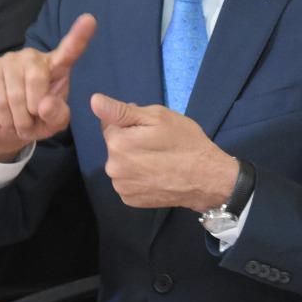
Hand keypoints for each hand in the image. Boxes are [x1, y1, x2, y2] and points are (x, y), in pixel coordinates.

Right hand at [0, 14, 96, 160]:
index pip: (70, 50)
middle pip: (37, 80)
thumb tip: (44, 105)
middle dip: (34, 110)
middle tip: (32, 121)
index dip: (79, 35)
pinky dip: (5, 119)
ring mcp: (11, 60)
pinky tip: (6, 118)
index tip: (89, 19)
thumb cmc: (38, 118)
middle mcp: (34, 57)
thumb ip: (58, 115)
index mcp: (57, 65)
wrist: (6, 123)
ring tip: (20, 122)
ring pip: (16, 96)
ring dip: (19, 120)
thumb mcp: (54, 122)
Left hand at [90, 94, 238, 211]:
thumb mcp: (158, 117)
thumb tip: (94, 101)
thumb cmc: (185, 142)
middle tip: (157, 143)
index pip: (109, 123)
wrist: (207, 178)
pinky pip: (127, 181)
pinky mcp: (130, 200)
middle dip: (131, 141)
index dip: (130, 122)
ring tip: (158, 160)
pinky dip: (137, 177)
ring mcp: (121, 187)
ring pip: (120, 164)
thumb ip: (122, 111)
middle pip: (114, 145)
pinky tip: (155, 175)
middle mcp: (112, 167)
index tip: (150, 129)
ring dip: (133, 160)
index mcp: (117, 143)